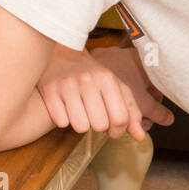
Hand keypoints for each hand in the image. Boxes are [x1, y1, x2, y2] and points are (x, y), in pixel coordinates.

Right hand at [36, 45, 171, 140]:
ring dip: (81, 124)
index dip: (118, 131)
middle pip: (100, 125)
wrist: (62, 53)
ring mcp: (66, 85)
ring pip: (80, 126)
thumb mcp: (115, 87)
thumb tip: (139, 136)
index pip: (120, 118)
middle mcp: (87, 81)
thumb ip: (130, 111)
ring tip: (80, 112)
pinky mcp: (48, 90)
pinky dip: (63, 119)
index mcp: (107, 79)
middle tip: (94, 117)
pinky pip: (61, 122)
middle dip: (98, 126)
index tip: (113, 129)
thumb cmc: (92, 75)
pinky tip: (65, 108)